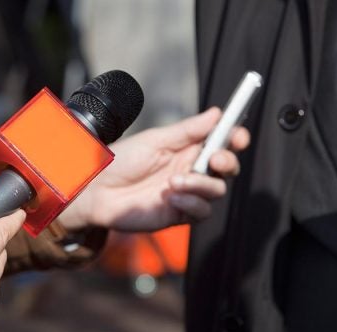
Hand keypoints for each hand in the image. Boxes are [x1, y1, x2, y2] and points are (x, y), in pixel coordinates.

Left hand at [60, 107, 249, 231]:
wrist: (98, 190)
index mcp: (187, 148)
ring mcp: (187, 193)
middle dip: (227, 161)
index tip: (239, 136)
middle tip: (213, 158)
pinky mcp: (180, 213)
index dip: (236, 138)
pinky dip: (190, 202)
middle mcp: (191, 169)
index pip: (222, 142)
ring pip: (217, 190)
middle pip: (227, 167)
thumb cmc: (122, 161)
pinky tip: (169, 197)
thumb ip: (188, 130)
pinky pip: (201, 211)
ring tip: (173, 182)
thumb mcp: (156, 140)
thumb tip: (217, 113)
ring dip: (201, 185)